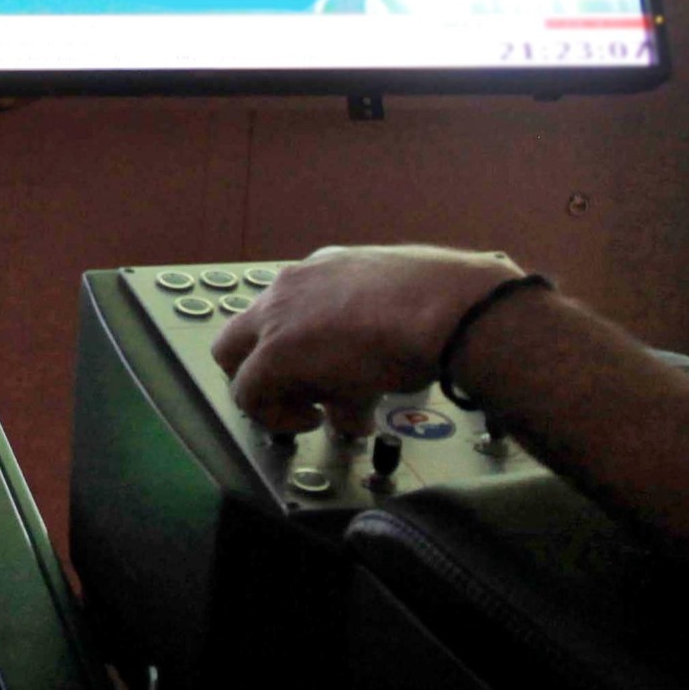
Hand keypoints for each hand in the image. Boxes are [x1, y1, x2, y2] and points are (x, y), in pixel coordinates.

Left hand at [209, 243, 524, 436]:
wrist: (452, 311)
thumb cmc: (450, 307)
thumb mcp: (408, 302)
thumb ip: (384, 320)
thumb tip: (392, 351)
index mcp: (327, 268)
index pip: (288, 306)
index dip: (299, 345)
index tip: (323, 369)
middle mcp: (293, 286)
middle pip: (244, 331)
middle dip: (268, 369)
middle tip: (300, 394)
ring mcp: (279, 318)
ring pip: (236, 361)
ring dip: (277, 393)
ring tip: (321, 413)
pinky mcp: (275, 355)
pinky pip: (248, 395)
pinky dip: (277, 416)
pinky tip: (317, 421)